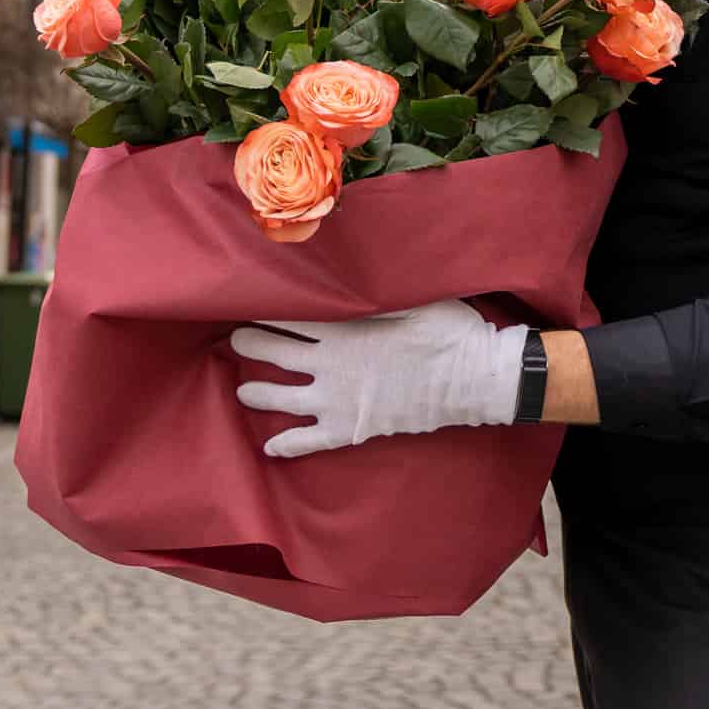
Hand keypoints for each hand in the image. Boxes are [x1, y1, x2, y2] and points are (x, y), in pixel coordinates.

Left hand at [229, 300, 525, 459]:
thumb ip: (378, 287)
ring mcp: (339, 401)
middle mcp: (332, 365)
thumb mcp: (415, 296)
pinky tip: (271, 445)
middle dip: (250, 343)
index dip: (266, 308)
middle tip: (235, 338)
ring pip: (281, 397)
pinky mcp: (351, 429)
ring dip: (257, 391)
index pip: (291, 316)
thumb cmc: (449, 331)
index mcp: (345, 328)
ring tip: (244, 388)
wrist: (473, 381)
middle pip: (275, 352)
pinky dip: (286, 444)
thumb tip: (357, 264)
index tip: (248, 300)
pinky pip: (308, 441)